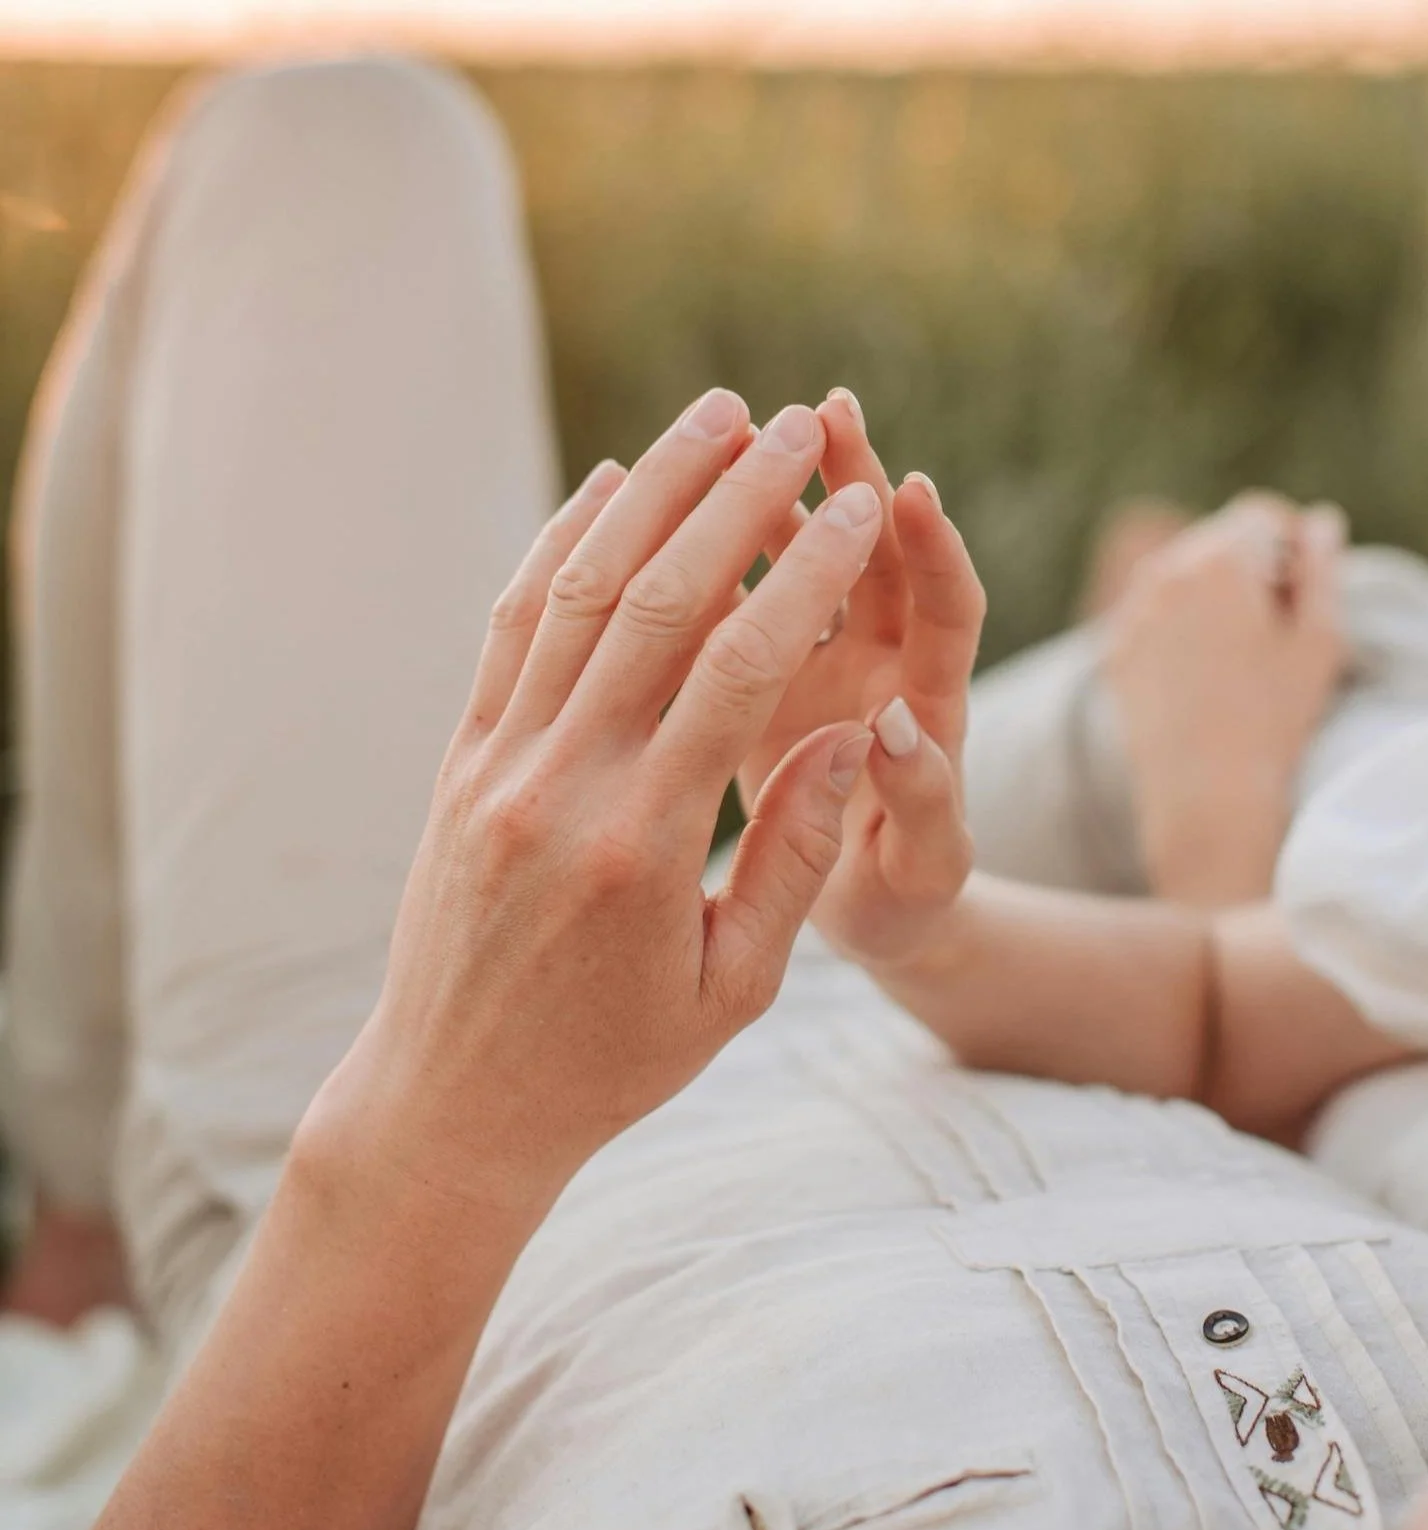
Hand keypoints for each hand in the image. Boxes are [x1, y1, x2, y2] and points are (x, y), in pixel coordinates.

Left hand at [309, 388, 884, 1231]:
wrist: (454, 1100)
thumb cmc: (612, 1064)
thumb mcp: (732, 991)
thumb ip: (790, 860)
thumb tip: (848, 737)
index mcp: (644, 846)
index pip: (741, 671)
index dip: (807, 574)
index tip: (860, 509)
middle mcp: (559, 786)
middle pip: (657, 600)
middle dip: (736, 499)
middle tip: (800, 425)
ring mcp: (495, 765)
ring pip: (576, 592)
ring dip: (649, 493)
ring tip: (714, 418)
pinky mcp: (458, 762)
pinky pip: (508, 628)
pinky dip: (557, 545)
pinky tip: (605, 488)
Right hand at [740, 391, 987, 970]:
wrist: (867, 914)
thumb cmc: (903, 902)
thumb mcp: (924, 868)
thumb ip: (921, 803)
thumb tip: (895, 727)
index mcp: (929, 711)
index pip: (947, 612)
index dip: (934, 553)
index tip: (912, 496)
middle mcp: (880, 668)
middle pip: (877, 557)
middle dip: (856, 481)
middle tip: (829, 413)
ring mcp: (821, 664)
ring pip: (804, 561)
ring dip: (779, 495)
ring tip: (741, 429)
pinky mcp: (764, 677)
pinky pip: (738, 598)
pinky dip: (713, 555)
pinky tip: (663, 506)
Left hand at [1104, 492, 1345, 906]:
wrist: (1205, 796)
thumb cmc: (1274, 719)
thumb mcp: (1318, 641)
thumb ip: (1322, 569)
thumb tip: (1320, 522)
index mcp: (1220, 560)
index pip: (1262, 516)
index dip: (1293, 544)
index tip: (1306, 587)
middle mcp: (1165, 573)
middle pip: (1218, 542)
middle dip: (1252, 567)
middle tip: (1278, 628)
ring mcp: (1132, 613)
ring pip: (1182, 577)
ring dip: (1214, 597)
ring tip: (1242, 657)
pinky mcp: (1115, 651)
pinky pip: (1154, 617)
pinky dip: (1180, 629)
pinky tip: (1204, 678)